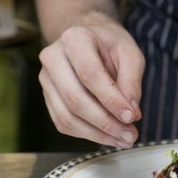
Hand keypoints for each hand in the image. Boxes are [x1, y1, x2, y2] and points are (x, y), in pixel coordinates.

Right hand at [38, 16, 143, 147]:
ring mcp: (46, 78)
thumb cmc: (111, 45)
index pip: (90, 74)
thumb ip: (132, 81)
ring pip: (66, 116)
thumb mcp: (130, 54)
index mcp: (74, 39)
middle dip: (105, 122)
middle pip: (74, 98)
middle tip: (130, 134)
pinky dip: (87, 134)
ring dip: (97, 133)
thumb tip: (131, 113)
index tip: (132, 116)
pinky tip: (109, 136)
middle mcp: (53, 57)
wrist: (89, 39)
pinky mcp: (47, 96)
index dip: (111, 99)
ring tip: (123, 138)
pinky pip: (63, 123)